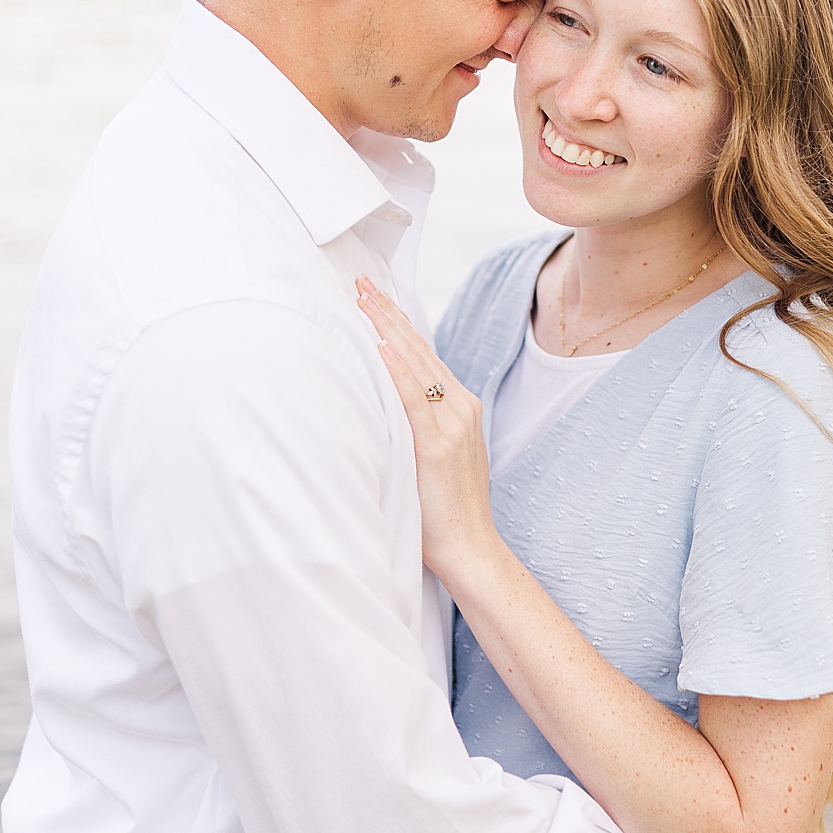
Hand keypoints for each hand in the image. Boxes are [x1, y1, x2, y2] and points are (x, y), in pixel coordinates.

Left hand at [356, 279, 499, 587]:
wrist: (471, 549)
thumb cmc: (444, 512)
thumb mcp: (431, 458)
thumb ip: (415, 428)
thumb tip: (379, 407)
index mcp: (459, 407)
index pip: (423, 354)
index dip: (397, 323)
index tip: (372, 296)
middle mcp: (460, 407)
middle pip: (418, 349)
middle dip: (388, 313)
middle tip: (361, 282)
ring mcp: (453, 424)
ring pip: (416, 364)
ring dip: (386, 329)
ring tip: (363, 301)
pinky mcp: (438, 444)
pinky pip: (414, 398)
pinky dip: (395, 370)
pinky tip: (378, 348)